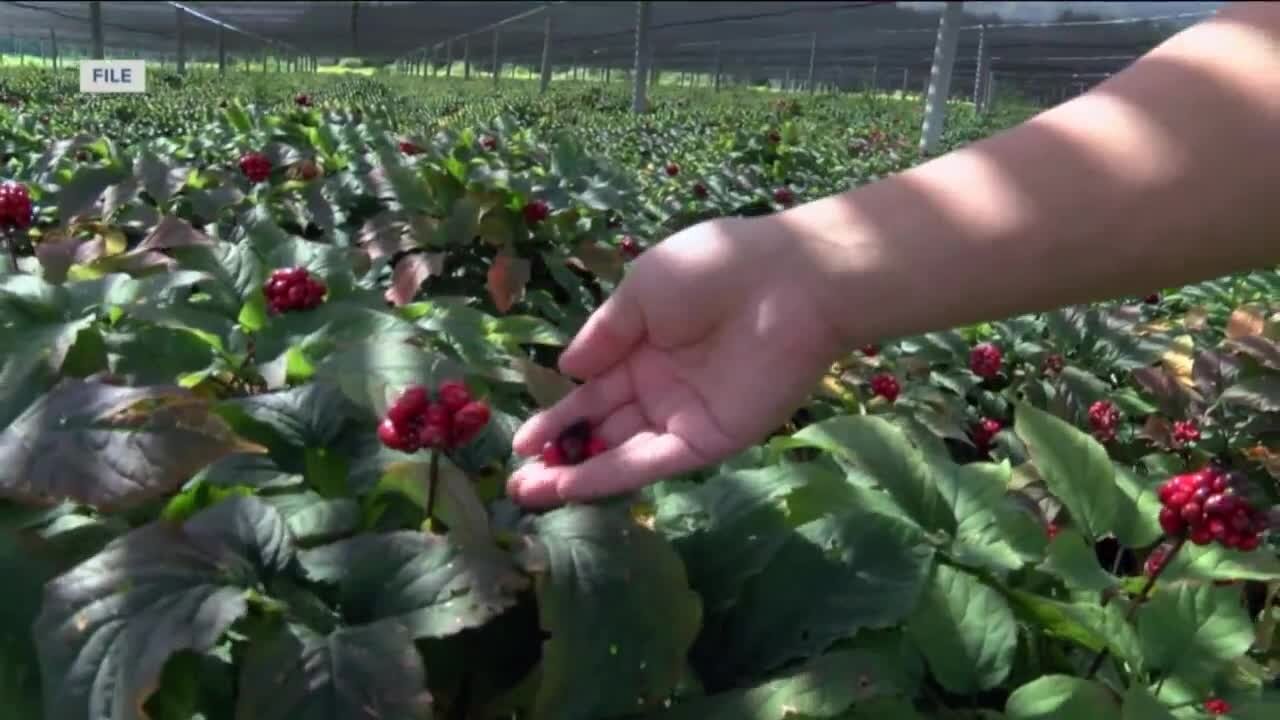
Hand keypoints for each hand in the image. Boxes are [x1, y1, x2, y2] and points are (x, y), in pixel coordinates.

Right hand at [506, 215, 848, 507]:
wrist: (789, 283)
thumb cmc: (715, 269)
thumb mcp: (642, 290)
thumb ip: (604, 334)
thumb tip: (567, 371)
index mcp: (645, 345)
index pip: (594, 390)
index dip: (558, 415)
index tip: (522, 439)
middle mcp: (662, 386)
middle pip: (603, 427)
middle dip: (560, 453)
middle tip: (516, 478)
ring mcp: (685, 415)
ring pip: (622, 452)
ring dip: (576, 475)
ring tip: (528, 492)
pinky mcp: (710, 439)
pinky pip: (652, 461)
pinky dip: (611, 475)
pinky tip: (571, 485)